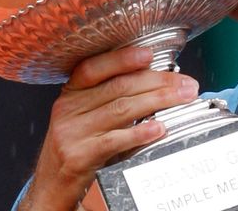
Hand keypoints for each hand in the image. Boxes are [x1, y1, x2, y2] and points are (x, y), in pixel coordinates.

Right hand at [17, 47, 200, 209]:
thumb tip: (156, 82)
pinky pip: (115, 140)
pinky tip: (159, 128)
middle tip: (186, 85)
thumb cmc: (77, 144)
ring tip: (182, 99)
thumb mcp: (85, 115)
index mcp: (71, 92)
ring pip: (121, 109)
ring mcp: (72, 132)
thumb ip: (111, 97)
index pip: (94, 67)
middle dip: (157, 83)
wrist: (52, 183)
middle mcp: (68, 108)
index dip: (122, 59)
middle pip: (118, 87)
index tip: (149, 55)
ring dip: (157, 102)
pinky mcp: (79, 155)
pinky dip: (140, 133)